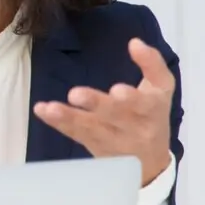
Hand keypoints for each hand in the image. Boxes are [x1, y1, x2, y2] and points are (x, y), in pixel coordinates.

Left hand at [33, 37, 173, 184]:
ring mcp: (113, 140)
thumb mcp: (161, 88)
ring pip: (90, 128)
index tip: (117, 90)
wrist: (150, 161)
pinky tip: (42, 110)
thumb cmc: (153, 115)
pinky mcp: (94, 146)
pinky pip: (75, 134)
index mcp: (152, 109)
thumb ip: (152, 63)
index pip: (145, 103)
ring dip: (68, 117)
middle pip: (115, 116)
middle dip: (96, 105)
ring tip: (51, 108)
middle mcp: (134, 127)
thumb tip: (134, 42)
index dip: (132, 98)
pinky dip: (58, 123)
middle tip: (75, 94)